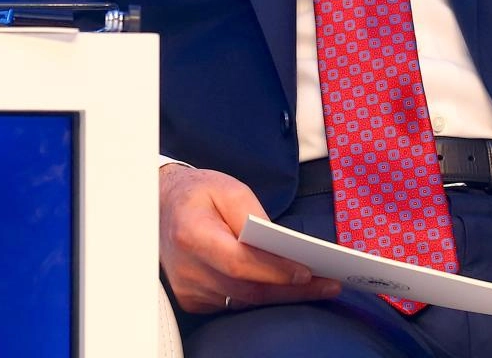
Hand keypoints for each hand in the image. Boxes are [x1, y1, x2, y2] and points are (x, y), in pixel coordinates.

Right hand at [159, 163, 342, 313]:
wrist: (162, 207)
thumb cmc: (198, 194)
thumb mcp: (229, 188)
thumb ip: (254, 216)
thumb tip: (282, 246)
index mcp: (192, 234)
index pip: (239, 262)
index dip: (274, 270)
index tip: (307, 271)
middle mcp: (187, 268)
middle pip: (247, 289)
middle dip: (291, 289)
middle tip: (328, 284)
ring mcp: (189, 289)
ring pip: (244, 300)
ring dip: (282, 294)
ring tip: (319, 286)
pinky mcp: (194, 300)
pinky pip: (235, 303)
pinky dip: (263, 296)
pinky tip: (288, 288)